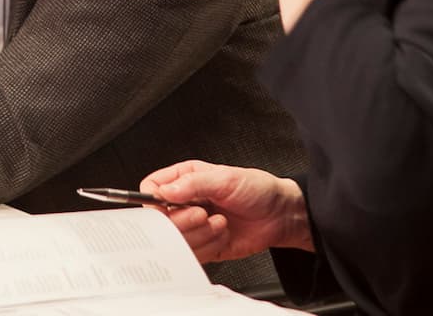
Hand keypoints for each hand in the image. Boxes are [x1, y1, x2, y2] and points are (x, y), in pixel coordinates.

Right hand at [140, 161, 312, 262]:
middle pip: (160, 219)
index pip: (152, 189)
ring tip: (220, 221)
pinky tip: (223, 234)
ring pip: (176, 239)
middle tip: (203, 213)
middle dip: (183, 220)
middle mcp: (185, 203)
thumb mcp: (226, 178)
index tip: (168, 204)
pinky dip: (210, 246)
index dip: (155, 200)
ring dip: (201, 233)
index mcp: (185, 180)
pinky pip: (193, 254)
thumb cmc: (257, 190)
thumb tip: (165, 191)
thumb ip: (193, 184)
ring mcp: (193, 226)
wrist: (280, 216)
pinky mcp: (203, 246)